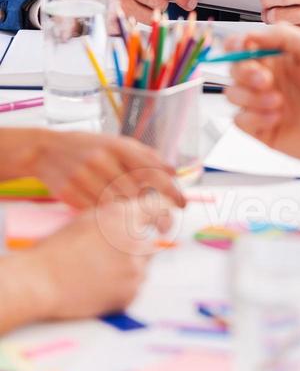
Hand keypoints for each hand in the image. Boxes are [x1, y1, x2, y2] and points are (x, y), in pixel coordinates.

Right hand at [16, 128, 185, 209]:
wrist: (46, 150)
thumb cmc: (88, 147)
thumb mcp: (117, 143)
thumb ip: (145, 155)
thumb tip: (173, 170)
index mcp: (118, 146)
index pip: (151, 170)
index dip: (170, 190)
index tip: (181, 204)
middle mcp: (102, 159)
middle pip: (136, 193)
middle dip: (154, 211)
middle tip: (165, 223)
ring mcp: (84, 176)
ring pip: (116, 206)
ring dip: (132, 219)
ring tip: (144, 226)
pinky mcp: (69, 192)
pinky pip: (95, 212)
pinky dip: (108, 220)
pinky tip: (116, 224)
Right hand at [24, 197, 173, 319]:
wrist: (40, 282)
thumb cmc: (58, 249)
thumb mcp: (89, 218)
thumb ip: (118, 214)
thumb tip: (140, 214)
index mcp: (123, 216)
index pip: (159, 208)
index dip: (161, 214)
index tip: (160, 222)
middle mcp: (134, 240)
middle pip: (151, 241)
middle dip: (137, 246)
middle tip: (109, 254)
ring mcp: (135, 269)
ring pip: (143, 265)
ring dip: (129, 266)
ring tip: (98, 270)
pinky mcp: (131, 292)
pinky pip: (135, 285)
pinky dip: (123, 285)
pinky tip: (98, 283)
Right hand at [224, 24, 299, 159]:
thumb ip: (282, 34)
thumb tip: (250, 33)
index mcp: (275, 57)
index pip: (241, 45)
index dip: (236, 45)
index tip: (243, 47)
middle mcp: (265, 78)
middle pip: (233, 69)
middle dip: (245, 72)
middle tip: (266, 79)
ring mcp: (260, 103)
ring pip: (232, 94)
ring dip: (252, 97)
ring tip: (278, 101)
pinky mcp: (259, 127)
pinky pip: (239, 120)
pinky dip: (255, 118)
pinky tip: (277, 117)